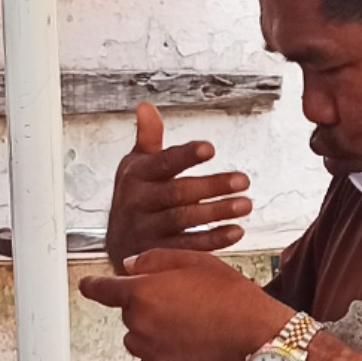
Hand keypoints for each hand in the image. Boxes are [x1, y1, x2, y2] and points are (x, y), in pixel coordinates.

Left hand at [78, 248, 292, 360]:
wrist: (258, 341)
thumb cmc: (233, 299)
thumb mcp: (197, 263)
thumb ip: (156, 260)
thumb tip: (130, 266)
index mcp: (142, 293)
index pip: (102, 289)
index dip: (93, 285)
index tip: (86, 285)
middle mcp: (139, 324)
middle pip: (130, 314)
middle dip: (148, 308)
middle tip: (184, 305)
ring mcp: (148, 353)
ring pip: (140, 339)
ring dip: (155, 333)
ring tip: (193, 328)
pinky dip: (166, 355)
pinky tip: (194, 347)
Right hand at [103, 103, 251, 268]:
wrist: (115, 247)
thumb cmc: (136, 198)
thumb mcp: (135, 166)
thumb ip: (148, 138)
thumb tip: (145, 106)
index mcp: (135, 175)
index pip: (162, 163)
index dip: (186, 156)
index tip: (210, 148)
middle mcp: (137, 202)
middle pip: (177, 193)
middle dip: (212, 186)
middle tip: (244, 180)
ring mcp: (145, 230)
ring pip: (184, 220)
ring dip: (217, 212)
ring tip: (246, 204)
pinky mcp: (156, 254)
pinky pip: (187, 247)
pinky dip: (213, 240)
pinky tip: (236, 231)